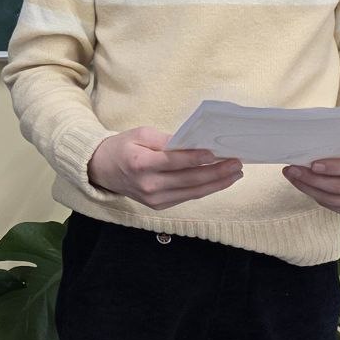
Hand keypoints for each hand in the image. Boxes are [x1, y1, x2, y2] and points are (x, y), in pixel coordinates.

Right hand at [87, 126, 243, 210]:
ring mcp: (154, 199)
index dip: (196, 158)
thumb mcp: (140, 134)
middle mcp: (148, 185)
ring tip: (235, 173)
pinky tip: (218, 181)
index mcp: (140, 164)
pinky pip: (187, 197)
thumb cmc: (123, 147)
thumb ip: (165, 139)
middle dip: (216, 172)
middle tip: (236, 163)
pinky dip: (204, 189)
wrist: (102, 169)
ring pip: (192, 192)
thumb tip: (192, 144)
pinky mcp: (158, 205)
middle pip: (189, 180)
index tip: (215, 153)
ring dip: (216, 183)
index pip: (174, 162)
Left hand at [285, 144, 339, 216]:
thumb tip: (308, 147)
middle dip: (312, 178)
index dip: (333, 167)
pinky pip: (332, 207)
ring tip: (293, 176)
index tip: (312, 164)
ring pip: (332, 200)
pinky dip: (316, 196)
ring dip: (308, 188)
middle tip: (292, 169)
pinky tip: (304, 186)